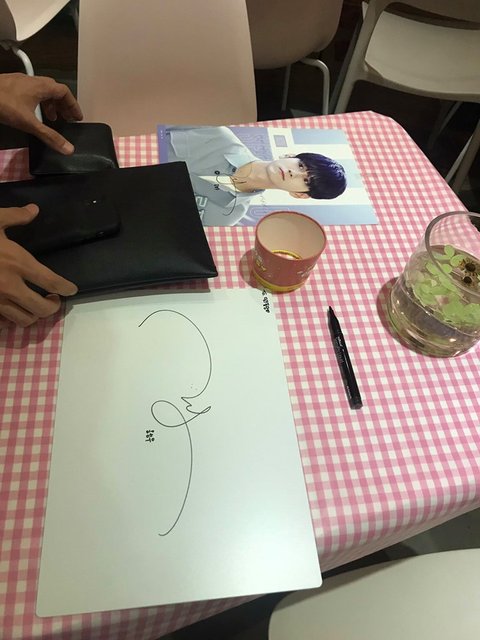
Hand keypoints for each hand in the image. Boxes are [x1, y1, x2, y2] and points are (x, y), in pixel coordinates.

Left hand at [0, 73, 82, 154]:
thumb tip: (69, 150)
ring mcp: (20, 81)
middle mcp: (32, 80)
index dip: (73, 105)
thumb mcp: (30, 123)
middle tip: (67, 119)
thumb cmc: (5, 105)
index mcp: (41, 86)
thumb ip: (50, 136)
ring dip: (50, 103)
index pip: (64, 92)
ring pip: (42, 90)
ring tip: (51, 118)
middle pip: (54, 90)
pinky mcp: (10, 85)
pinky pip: (31, 91)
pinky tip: (32, 113)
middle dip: (62, 105)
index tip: (77, 118)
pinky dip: (38, 102)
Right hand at [0, 205, 77, 327]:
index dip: (66, 287)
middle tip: (54, 299)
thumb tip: (34, 210)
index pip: (51, 280)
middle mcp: (10, 285)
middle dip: (52, 306)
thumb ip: (15, 216)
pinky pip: (3, 321)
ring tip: (36, 306)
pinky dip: (12, 318)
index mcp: (17, 262)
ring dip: (35, 315)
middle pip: (41, 308)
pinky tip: (13, 308)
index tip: (72, 289)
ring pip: (24, 319)